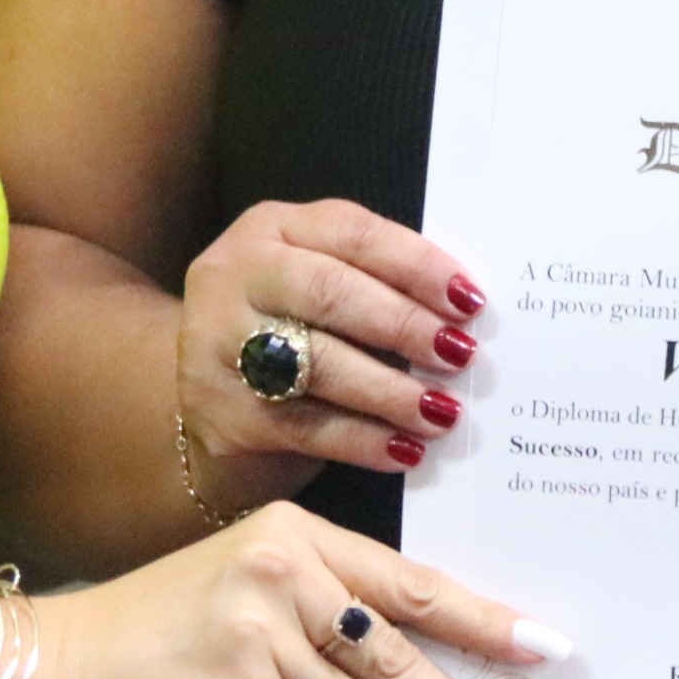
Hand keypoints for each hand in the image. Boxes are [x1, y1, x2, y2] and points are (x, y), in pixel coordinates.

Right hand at [21, 501, 561, 678]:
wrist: (58, 669)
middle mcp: (285, 578)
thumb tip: (420, 660)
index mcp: (298, 534)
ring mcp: (260, 643)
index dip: (485, 622)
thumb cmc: (154, 629)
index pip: (414, 584)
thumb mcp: (246, 581)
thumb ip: (326, 607)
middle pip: (402, 656)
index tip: (542, 647)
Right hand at [178, 199, 485, 488]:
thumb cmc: (288, 330)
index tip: (468, 299)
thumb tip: (462, 313)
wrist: (210, 400)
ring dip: (390, 390)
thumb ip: (374, 282)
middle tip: (458, 354)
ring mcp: (218, 343)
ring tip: (442, 411)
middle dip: (403, 324)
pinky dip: (363, 439)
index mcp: (272, 228)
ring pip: (317, 364)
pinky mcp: (222, 412)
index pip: (351, 232)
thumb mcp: (316, 283)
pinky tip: (404, 450)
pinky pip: (305, 426)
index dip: (414, 264)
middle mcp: (237, 275)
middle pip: (330, 293)